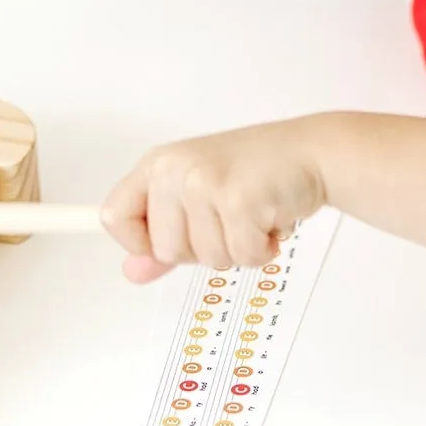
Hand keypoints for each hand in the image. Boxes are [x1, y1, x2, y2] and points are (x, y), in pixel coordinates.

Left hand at [100, 117, 328, 283]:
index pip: (114, 216)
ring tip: (253, 214)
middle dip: (205, 249)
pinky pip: (242, 256)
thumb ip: (163, 236)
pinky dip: (262, 249)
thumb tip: (132, 272)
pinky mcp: (237, 200)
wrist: (311, 153)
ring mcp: (204, 183)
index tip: (171, 239)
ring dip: (239, 249)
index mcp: (158, 165)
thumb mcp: (199, 198)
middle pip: (166, 251)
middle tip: (230, 217)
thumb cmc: (257, 172)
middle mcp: (174, 170)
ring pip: (207, 258)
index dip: (140, 242)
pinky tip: (270, 219)